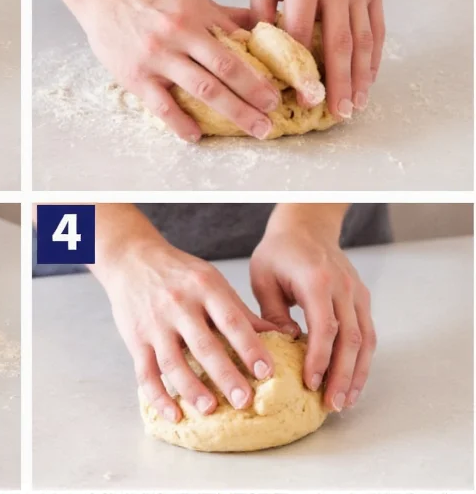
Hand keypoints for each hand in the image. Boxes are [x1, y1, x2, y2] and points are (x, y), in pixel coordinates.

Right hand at [61, 0, 281, 141]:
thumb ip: (222, 16)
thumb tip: (262, 27)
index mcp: (198, 14)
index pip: (239, 44)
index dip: (263, 66)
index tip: (282, 85)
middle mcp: (181, 35)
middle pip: (229, 70)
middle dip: (257, 95)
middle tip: (275, 114)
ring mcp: (157, 57)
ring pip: (204, 89)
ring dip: (235, 111)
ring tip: (254, 127)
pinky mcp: (135, 76)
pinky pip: (163, 106)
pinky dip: (181, 124)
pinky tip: (196, 135)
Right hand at [95, 235, 276, 422]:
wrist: (131, 258)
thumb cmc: (178, 272)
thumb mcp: (211, 281)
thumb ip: (239, 310)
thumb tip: (281, 334)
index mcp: (203, 288)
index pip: (230, 320)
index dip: (249, 346)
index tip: (266, 372)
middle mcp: (178, 305)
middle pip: (204, 345)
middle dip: (225, 375)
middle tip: (244, 401)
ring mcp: (154, 324)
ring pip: (173, 362)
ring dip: (192, 388)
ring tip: (210, 409)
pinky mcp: (135, 339)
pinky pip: (145, 372)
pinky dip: (158, 396)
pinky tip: (173, 414)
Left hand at [250, 0, 383, 115]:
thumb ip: (260, 10)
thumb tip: (257, 51)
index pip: (302, 34)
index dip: (301, 68)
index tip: (298, 95)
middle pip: (338, 44)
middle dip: (338, 83)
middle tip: (336, 112)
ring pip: (362, 40)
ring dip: (360, 76)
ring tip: (355, 105)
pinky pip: (376, 28)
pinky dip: (374, 57)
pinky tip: (369, 79)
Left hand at [250, 207, 375, 411]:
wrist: (307, 227)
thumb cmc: (278, 252)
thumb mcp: (263, 278)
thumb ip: (273, 312)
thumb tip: (285, 345)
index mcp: (317, 281)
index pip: (325, 327)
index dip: (319, 359)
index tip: (310, 384)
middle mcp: (344, 288)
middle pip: (351, 340)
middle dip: (342, 376)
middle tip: (332, 405)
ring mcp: (357, 294)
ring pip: (366, 341)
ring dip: (357, 374)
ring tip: (344, 403)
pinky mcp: (361, 299)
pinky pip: (368, 335)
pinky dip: (362, 361)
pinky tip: (352, 382)